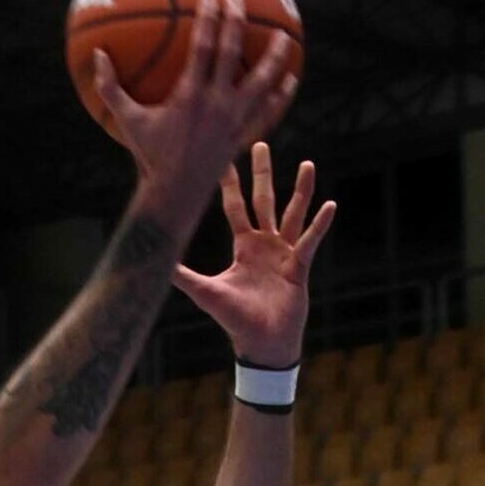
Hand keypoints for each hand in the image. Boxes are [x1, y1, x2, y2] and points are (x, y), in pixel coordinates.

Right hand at [94, 0, 298, 218]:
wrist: (175, 192)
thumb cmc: (149, 155)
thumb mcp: (127, 120)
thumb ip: (110, 88)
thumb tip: (96, 55)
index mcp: (189, 95)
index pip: (203, 47)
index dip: (209, 18)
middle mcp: (216, 103)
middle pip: (232, 53)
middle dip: (237, 21)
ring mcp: (234, 119)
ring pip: (261, 81)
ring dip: (274, 56)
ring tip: (283, 35)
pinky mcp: (243, 134)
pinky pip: (268, 111)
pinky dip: (280, 95)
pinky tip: (289, 79)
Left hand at [173, 142, 333, 365]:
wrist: (260, 342)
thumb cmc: (234, 319)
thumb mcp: (205, 292)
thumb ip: (182, 275)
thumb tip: (154, 262)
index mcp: (244, 246)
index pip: (234, 207)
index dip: (229, 184)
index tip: (224, 158)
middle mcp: (265, 243)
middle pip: (263, 200)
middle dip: (261, 173)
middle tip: (259, 143)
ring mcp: (285, 253)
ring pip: (293, 214)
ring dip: (300, 190)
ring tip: (307, 164)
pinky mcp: (299, 266)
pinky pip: (310, 241)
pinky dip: (319, 224)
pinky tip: (330, 205)